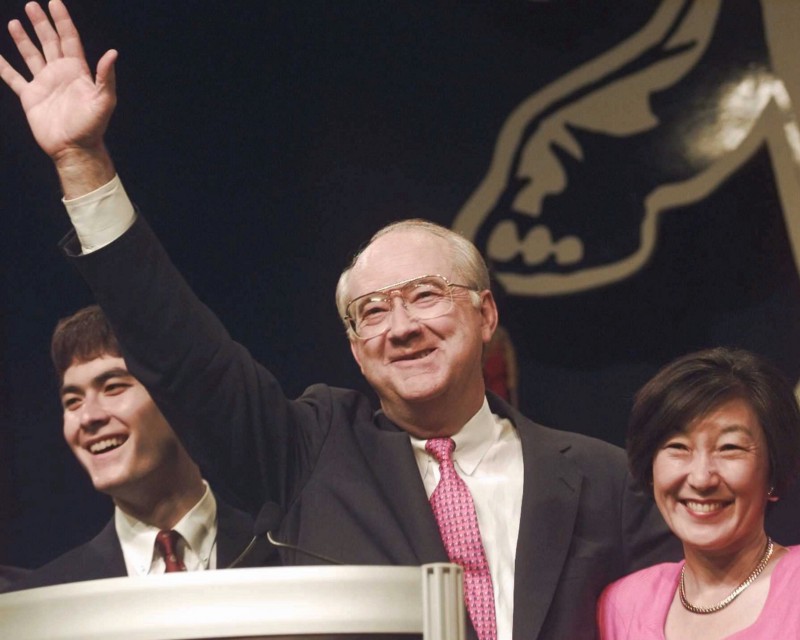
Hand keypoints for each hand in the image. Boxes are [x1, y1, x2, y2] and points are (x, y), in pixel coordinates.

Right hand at [0, 0, 115, 169]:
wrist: (74, 148)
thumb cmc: (92, 127)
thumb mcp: (104, 101)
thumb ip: (106, 77)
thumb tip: (112, 53)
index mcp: (77, 71)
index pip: (69, 39)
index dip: (63, 21)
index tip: (55, 2)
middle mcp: (60, 74)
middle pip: (50, 42)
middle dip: (42, 24)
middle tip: (33, 5)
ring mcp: (44, 84)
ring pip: (32, 55)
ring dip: (24, 39)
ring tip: (16, 22)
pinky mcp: (31, 97)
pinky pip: (14, 78)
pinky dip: (3, 67)